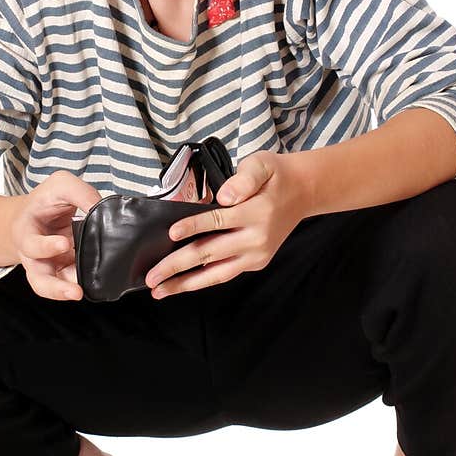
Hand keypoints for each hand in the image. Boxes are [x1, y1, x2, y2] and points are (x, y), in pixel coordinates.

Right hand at [12, 171, 100, 300]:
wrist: (35, 214)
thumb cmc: (45, 201)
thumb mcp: (60, 185)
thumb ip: (80, 192)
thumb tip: (102, 208)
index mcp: (26, 233)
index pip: (32, 244)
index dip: (47, 246)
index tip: (65, 243)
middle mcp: (34, 256)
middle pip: (38, 279)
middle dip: (55, 287)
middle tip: (74, 290)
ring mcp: (49, 267)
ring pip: (50, 288)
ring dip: (65, 292)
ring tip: (80, 293)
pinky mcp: (63, 271)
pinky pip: (69, 283)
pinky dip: (80, 283)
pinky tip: (92, 282)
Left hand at [144, 151, 308, 297]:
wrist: (303, 191)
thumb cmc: (275, 176)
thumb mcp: (261, 164)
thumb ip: (243, 179)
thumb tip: (225, 197)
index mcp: (256, 213)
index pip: (217, 221)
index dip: (193, 226)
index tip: (171, 234)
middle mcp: (256, 238)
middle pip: (209, 253)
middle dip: (177, 266)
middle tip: (151, 277)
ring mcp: (257, 254)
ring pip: (216, 273)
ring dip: (186, 283)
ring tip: (160, 291)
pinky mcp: (256, 262)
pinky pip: (225, 273)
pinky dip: (203, 280)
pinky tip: (183, 284)